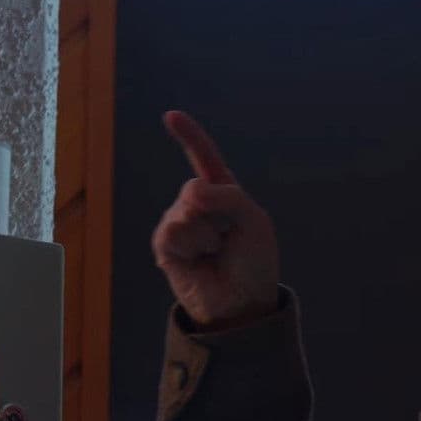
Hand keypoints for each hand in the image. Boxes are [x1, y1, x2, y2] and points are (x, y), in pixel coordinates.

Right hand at [152, 111, 279, 330]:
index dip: (189, 137)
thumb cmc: (254, 263)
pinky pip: (171, 231)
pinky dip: (189, 245)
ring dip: (204, 234)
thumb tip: (190, 193)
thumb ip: (227, 196)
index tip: (171, 116)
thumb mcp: (254, 221)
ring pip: (182, 211)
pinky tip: (198, 260)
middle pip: (193, 188)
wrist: (242, 304)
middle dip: (214, 211)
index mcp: (225, 196)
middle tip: (227, 238)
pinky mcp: (167, 247)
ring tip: (214, 253)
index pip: (205, 160)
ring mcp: (181, 226)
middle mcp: (200, 208)